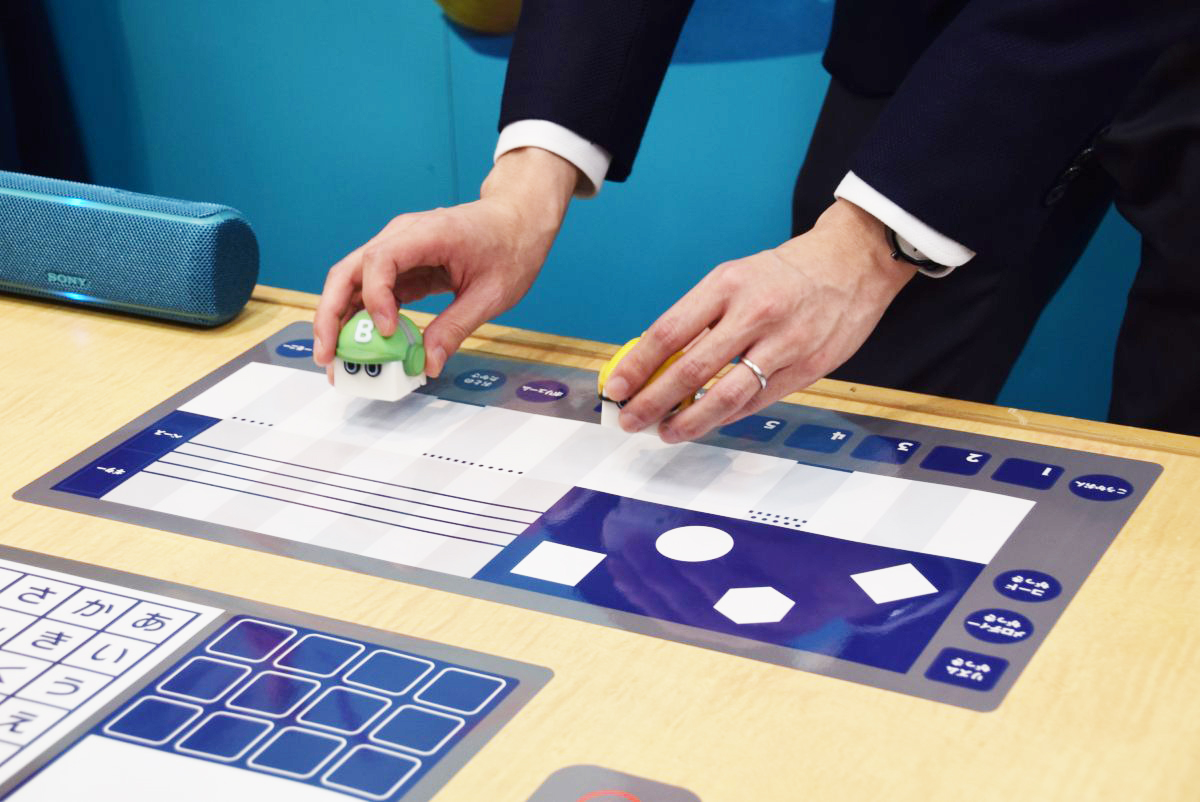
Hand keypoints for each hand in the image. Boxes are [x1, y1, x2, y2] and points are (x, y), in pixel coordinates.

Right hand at [313, 148, 577, 378]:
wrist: (518, 220)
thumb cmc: (510, 247)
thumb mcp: (492, 294)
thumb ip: (455, 328)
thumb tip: (427, 364)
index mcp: (427, 233)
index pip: (380, 260)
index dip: (376, 297)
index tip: (388, 331)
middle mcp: (401, 236)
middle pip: (348, 271)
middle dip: (331, 315)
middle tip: (327, 356)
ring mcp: (397, 249)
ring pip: (352, 282)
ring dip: (339, 320)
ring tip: (335, 360)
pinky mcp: (401, 265)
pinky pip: (372, 291)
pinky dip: (362, 318)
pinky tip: (361, 347)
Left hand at [604, 199, 916, 442]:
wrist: (852, 263)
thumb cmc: (783, 274)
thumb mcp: (734, 279)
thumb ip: (698, 318)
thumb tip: (653, 361)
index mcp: (726, 285)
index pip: (669, 332)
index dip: (637, 366)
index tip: (616, 388)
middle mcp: (754, 313)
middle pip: (691, 369)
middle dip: (654, 402)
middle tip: (631, 420)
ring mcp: (784, 343)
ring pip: (726, 396)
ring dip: (689, 421)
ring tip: (666, 431)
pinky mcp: (807, 368)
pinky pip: (757, 402)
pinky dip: (725, 417)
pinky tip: (706, 423)